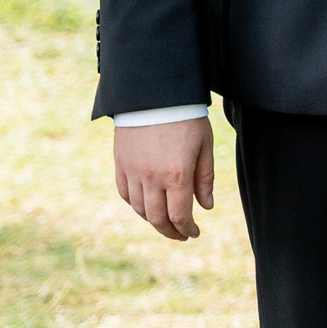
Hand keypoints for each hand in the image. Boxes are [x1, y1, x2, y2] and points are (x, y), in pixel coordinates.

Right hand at [115, 119, 214, 240]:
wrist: (154, 92)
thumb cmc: (186, 117)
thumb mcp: (204, 146)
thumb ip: (204, 178)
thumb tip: (206, 206)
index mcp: (177, 175)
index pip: (179, 216)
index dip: (187, 229)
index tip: (194, 233)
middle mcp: (152, 177)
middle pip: (157, 218)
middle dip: (170, 231)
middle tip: (180, 234)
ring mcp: (133, 171)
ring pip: (139, 209)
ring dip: (153, 219)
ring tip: (165, 220)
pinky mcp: (120, 163)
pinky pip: (124, 193)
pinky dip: (135, 204)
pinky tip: (146, 204)